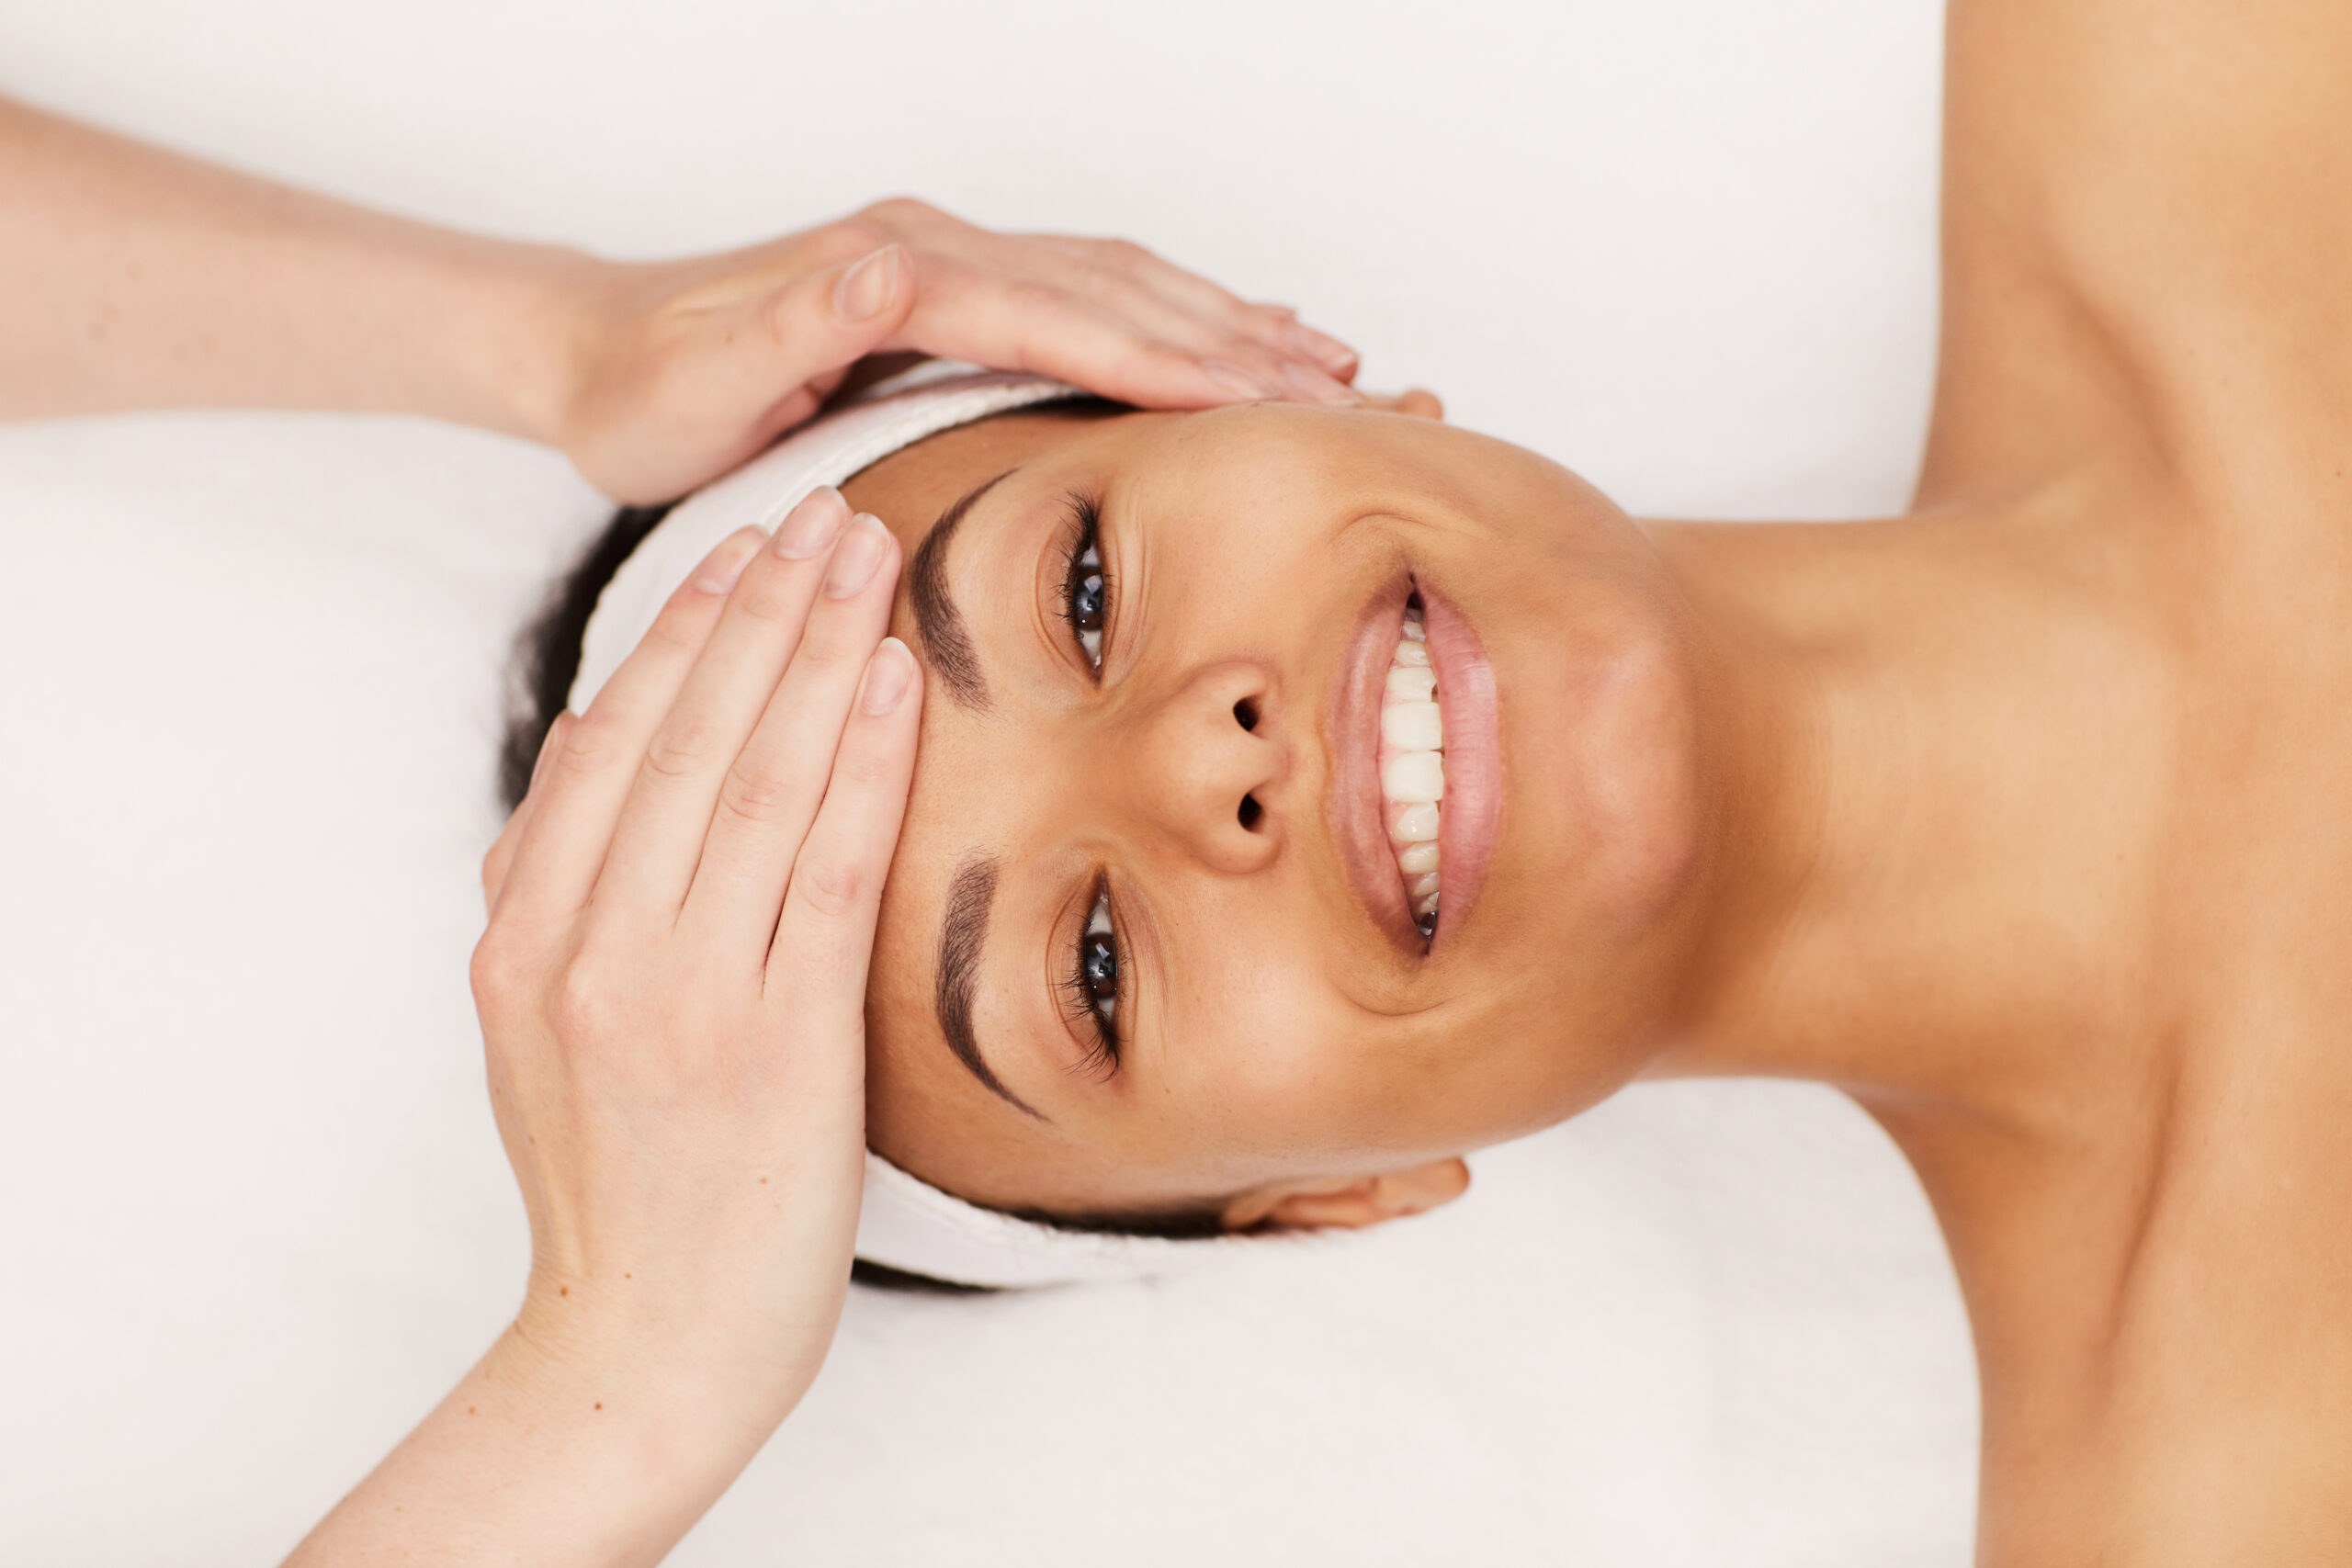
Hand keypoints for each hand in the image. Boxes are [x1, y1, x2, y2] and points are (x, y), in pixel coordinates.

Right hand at [478, 487, 909, 1470]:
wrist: (647, 1344)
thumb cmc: (622, 1186)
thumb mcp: (536, 1035)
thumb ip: (552, 899)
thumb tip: (588, 760)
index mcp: (522, 940)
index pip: (610, 740)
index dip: (681, 628)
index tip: (739, 547)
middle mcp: (587, 950)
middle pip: (685, 734)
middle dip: (760, 604)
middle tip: (819, 507)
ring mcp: (677, 993)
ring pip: (757, 775)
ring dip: (819, 648)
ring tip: (865, 553)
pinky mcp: (774, 1039)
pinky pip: (827, 863)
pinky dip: (863, 758)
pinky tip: (895, 676)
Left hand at [552, 198, 1361, 501]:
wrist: (589, 349)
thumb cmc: (644, 393)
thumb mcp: (699, 379)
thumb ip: (793, 324)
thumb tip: (885, 270)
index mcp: (897, 273)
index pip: (1063, 316)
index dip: (1170, 357)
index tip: (1268, 396)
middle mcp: (937, 249)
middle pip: (1119, 287)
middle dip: (1240, 339)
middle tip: (1352, 390)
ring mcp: (948, 258)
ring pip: (1121, 280)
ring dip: (1228, 319)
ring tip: (1331, 363)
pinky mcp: (948, 286)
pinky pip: (1090, 291)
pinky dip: (1173, 312)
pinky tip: (1225, 335)